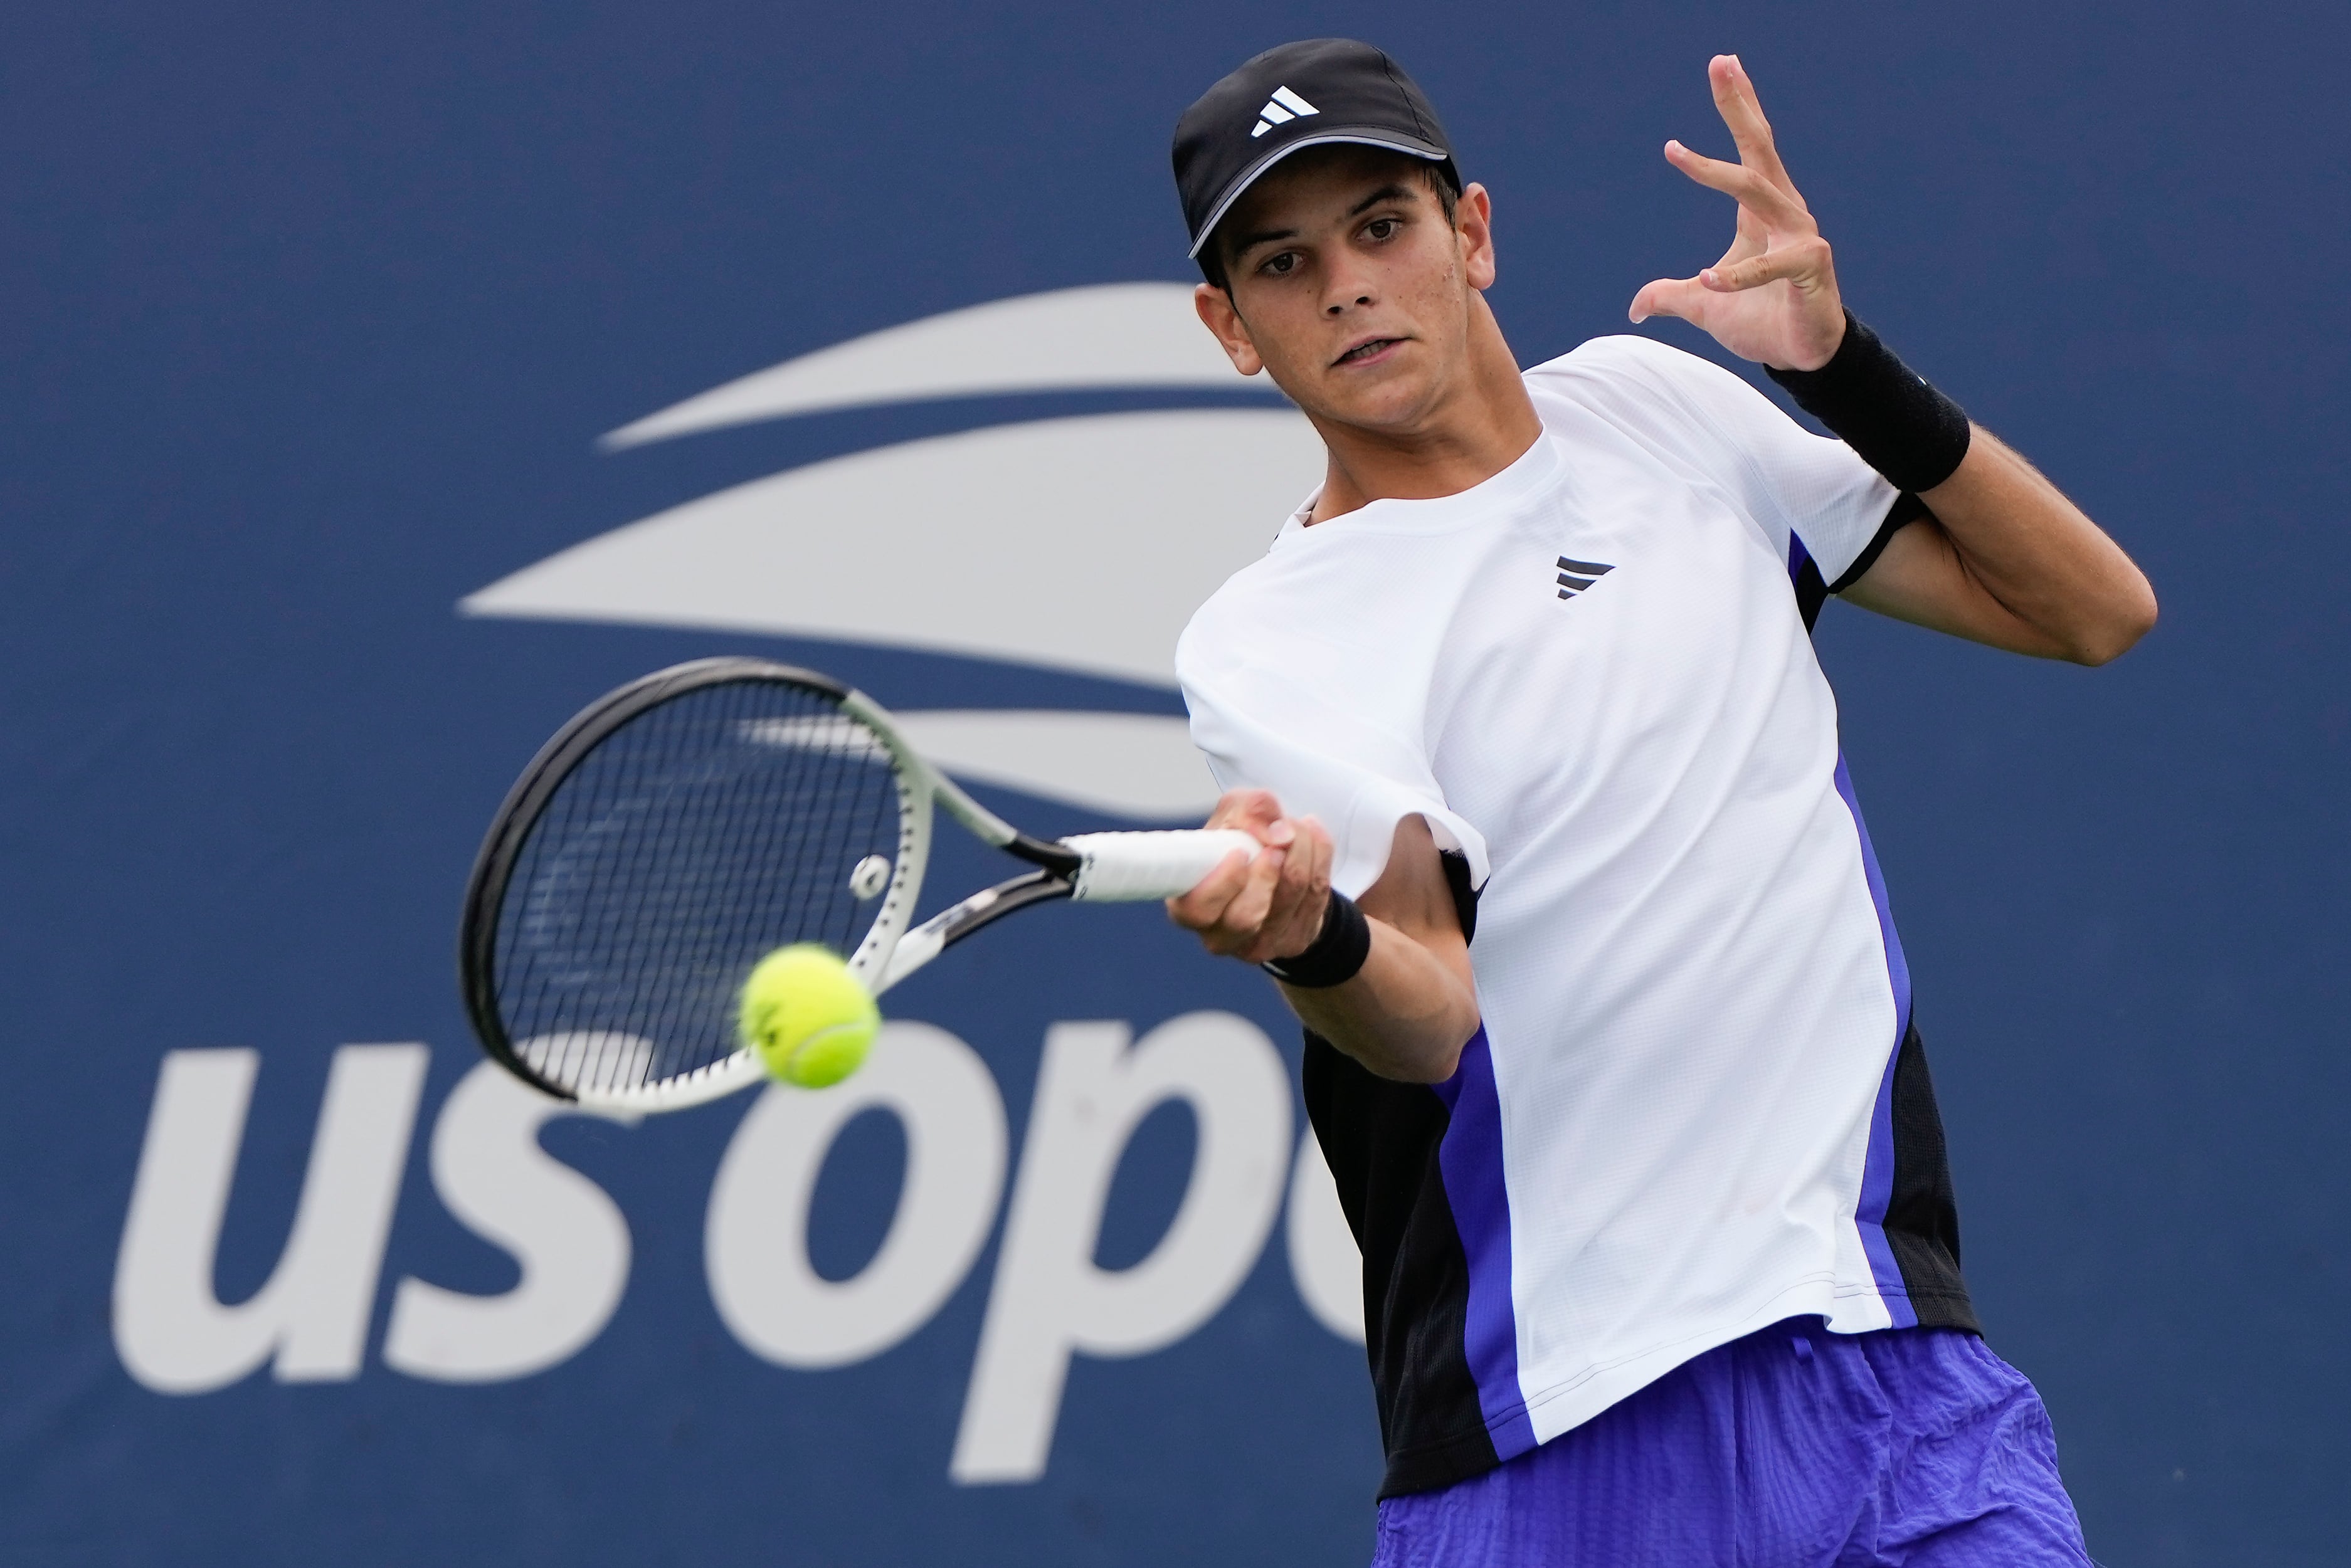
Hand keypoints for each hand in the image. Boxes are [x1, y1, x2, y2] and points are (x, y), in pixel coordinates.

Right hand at [1165, 788, 1333, 965]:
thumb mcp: (1233, 813)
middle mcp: (1219, 935)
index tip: (1240, 852)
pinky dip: (1320, 859)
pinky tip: (1314, 838)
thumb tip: (1279, 833)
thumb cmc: (1237, 843)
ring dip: (1301, 853)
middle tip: (1278, 840)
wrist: (1272, 867)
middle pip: (1246, 916)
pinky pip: (1315, 898)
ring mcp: (1259, 946)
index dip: (1223, 883)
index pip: (1197, 910)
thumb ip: (1247, 809)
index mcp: (1190, 907)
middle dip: (1269, 871)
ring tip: (1297, 828)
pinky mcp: (1293, 942)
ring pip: (1288, 900)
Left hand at [1628, 55, 1844, 371]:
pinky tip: (1708, 279)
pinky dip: (1736, 276)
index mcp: (1762, 210)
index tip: (1720, 68)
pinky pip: (1769, 266)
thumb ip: (1671, 296)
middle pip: (1759, 148)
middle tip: (1720, 62)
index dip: (1737, 109)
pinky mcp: (1810, 269)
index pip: (1750, 148)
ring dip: (1716, 174)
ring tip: (1678, 152)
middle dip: (1738, 105)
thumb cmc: (1761, 319)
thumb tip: (1636, 306)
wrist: (1802, 355)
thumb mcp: (1704, 304)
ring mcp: (1801, 237)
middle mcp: (1785, 211)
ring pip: (1756, 193)